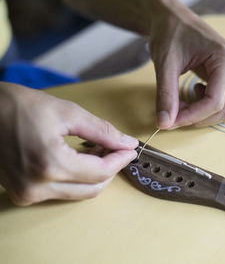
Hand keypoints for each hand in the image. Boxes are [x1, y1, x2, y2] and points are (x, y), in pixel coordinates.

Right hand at [0, 83, 137, 205]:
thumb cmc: (17, 106)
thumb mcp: (67, 112)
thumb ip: (102, 131)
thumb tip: (127, 143)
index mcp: (49, 164)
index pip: (101, 172)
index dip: (120, 160)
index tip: (130, 149)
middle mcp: (37, 187)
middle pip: (92, 188)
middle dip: (110, 169)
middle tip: (116, 149)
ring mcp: (28, 194)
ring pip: (78, 193)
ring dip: (94, 175)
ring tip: (97, 150)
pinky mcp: (22, 194)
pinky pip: (61, 192)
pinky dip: (75, 178)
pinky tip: (78, 157)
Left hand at [149, 0, 224, 128]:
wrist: (174, 19)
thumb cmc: (171, 33)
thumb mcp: (165, 64)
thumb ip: (166, 95)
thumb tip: (164, 123)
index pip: (215, 102)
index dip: (192, 116)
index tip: (170, 122)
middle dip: (198, 117)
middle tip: (174, 112)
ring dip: (203, 114)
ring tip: (182, 102)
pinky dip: (207, 108)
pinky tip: (193, 94)